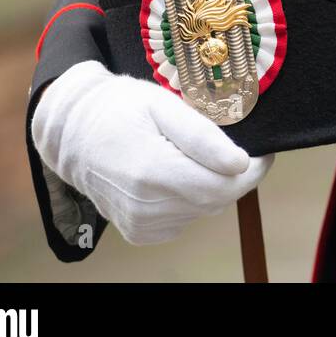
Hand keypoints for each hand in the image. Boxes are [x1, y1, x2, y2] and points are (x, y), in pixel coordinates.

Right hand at [32, 60, 272, 244]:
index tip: (263, 152)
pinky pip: (185, 219)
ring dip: (211, 186)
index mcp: (154, 172)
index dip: (253, 171)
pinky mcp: (138, 232)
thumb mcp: (163, 105)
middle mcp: (145, 206)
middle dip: (233, 176)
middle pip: (218, 200)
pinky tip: (175, 174)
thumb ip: (203, 136)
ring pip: (204, 210)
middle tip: (231, 148)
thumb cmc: (121, 108)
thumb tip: (239, 164)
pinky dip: (190, 198)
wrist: (72, 133)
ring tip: (193, 156)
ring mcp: (140, 223)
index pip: (226, 187)